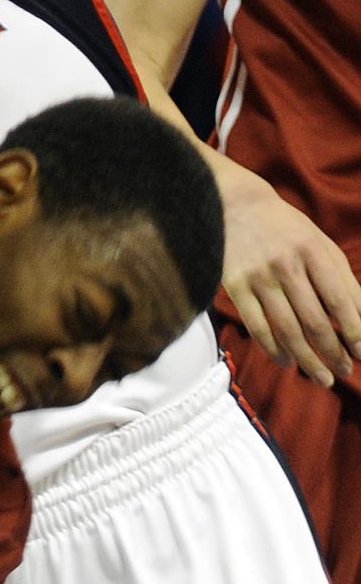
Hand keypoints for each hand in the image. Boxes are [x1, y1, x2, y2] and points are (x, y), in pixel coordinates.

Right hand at [219, 160, 360, 384]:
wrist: (234, 206)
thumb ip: (341, 278)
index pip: (338, 299)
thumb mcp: (319, 243)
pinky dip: (274, 349)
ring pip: (286, 329)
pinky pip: (258, 326)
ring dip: (307, 359)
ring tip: (322, 377)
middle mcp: (286, 264)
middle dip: (332, 352)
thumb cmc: (286, 229)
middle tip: (343, 371)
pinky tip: (288, 362)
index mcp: (313, 251)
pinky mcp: (235, 286)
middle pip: (313, 320)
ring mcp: (258, 277)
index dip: (353, 330)